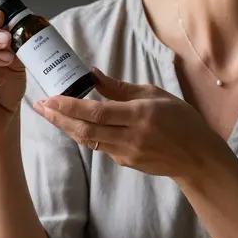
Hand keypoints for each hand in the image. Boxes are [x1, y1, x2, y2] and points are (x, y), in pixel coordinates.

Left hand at [34, 69, 226, 180]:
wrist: (198, 158)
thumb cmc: (181, 120)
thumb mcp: (154, 95)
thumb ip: (120, 88)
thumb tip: (92, 74)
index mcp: (140, 115)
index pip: (96, 112)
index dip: (70, 107)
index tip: (50, 98)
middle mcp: (131, 136)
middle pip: (85, 129)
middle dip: (58, 118)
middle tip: (40, 106)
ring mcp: (127, 153)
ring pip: (88, 140)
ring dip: (66, 127)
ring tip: (49, 114)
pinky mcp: (126, 163)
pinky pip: (100, 147)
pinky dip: (85, 134)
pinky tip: (74, 124)